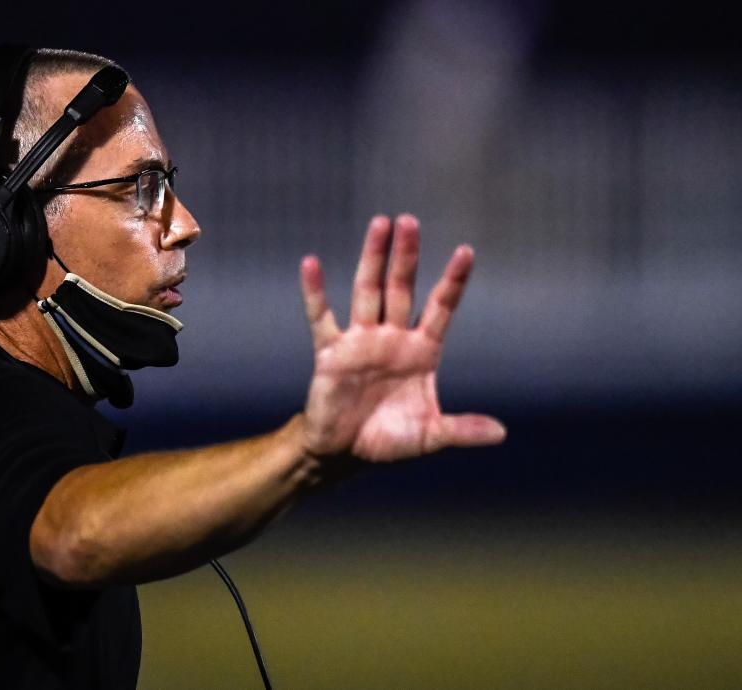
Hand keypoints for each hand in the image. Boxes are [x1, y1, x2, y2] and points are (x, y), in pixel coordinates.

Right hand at [299, 214, 505, 461]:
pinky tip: (311, 263)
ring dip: (372, 259)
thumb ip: (462, 430)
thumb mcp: (431, 436)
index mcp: (421, 352)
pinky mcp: (331, 352)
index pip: (440, 308)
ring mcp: (360, 341)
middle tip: (409, 221)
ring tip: (379, 224)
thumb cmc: (388, 440)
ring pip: (367, 291)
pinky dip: (315, 291)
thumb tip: (502, 433)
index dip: (452, 281)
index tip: (466, 251)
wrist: (344, 454)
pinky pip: (322, 317)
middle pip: (401, 288)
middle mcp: (392, 338)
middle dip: (406, 256)